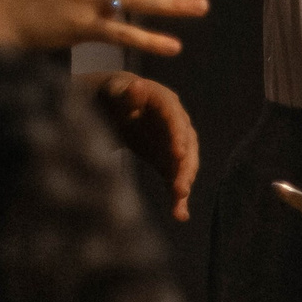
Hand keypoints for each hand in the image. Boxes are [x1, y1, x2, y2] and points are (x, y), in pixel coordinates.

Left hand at [80, 70, 199, 220]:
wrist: (116, 107)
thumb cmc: (115, 95)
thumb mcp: (116, 91)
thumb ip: (127, 93)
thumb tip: (137, 86)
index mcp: (166, 103)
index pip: (176, 120)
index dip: (178, 136)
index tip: (178, 153)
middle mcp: (178, 124)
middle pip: (187, 146)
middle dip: (185, 167)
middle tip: (181, 187)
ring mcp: (175, 143)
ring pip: (185, 165)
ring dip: (183, 183)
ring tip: (179, 202)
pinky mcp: (169, 161)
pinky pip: (175, 178)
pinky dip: (177, 196)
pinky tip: (180, 214)